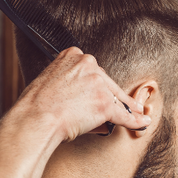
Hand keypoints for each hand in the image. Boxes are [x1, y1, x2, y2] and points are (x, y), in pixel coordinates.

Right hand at [15, 47, 151, 141]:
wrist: (35, 120)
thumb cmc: (35, 107)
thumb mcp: (49, 81)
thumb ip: (67, 81)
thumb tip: (83, 97)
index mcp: (72, 55)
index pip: (93, 71)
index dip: (97, 86)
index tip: (99, 93)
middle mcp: (88, 64)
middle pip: (108, 84)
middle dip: (113, 97)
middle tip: (121, 107)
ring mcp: (98, 84)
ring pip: (116, 99)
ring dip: (124, 109)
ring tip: (135, 115)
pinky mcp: (105, 104)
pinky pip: (124, 115)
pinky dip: (134, 121)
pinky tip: (142, 122)